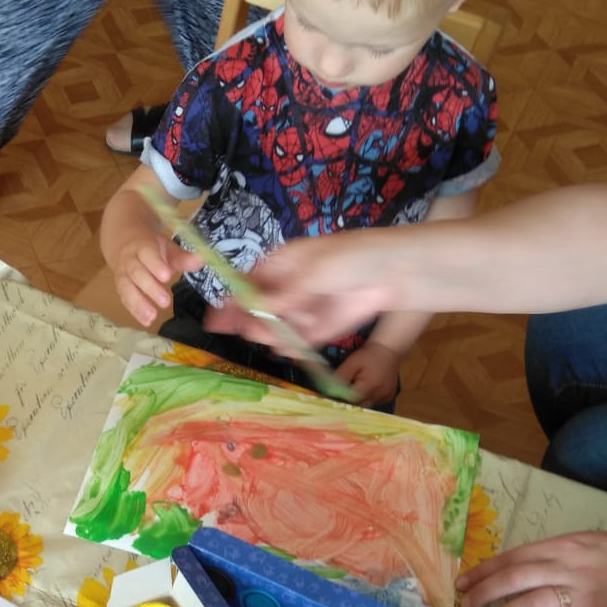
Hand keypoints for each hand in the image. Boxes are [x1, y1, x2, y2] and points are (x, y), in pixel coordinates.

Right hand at [110, 231, 202, 328]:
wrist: (125, 245)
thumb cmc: (152, 249)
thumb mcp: (167, 248)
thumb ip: (182, 258)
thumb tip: (200, 261)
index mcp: (142, 246)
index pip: (148, 254)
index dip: (156, 265)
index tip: (167, 276)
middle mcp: (129, 260)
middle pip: (137, 273)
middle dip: (150, 288)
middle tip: (166, 302)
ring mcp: (122, 275)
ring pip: (127, 288)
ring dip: (139, 304)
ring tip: (153, 317)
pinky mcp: (120, 289)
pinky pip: (125, 300)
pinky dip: (135, 311)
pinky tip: (146, 321)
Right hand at [216, 236, 408, 347]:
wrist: (391, 273)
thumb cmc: (349, 258)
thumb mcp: (311, 273)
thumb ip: (281, 295)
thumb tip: (250, 310)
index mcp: (279, 265)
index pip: (244, 284)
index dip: (229, 303)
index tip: (215, 321)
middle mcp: (285, 289)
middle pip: (255, 310)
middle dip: (251, 322)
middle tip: (252, 331)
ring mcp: (300, 310)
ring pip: (273, 329)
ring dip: (271, 335)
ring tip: (278, 337)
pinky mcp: (317, 329)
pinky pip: (296, 342)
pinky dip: (291, 348)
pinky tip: (292, 348)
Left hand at [333, 340, 400, 408]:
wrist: (388, 350)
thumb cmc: (368, 355)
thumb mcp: (352, 362)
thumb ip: (341, 377)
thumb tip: (330, 390)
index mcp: (370, 386)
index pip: (351, 401)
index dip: (341, 400)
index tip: (333, 396)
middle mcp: (379, 395)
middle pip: (359, 407)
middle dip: (349, 402)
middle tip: (341, 395)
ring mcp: (385, 398)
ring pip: (366, 407)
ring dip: (358, 401)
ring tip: (354, 390)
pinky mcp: (388, 398)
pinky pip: (374, 403)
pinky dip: (367, 399)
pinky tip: (365, 389)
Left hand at [458, 532, 606, 606]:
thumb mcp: (588, 544)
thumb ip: (554, 554)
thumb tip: (514, 569)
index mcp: (565, 546)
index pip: (514, 557)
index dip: (484, 570)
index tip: (463, 581)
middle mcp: (569, 569)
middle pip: (516, 579)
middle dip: (485, 592)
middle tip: (466, 604)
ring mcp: (582, 596)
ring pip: (532, 604)